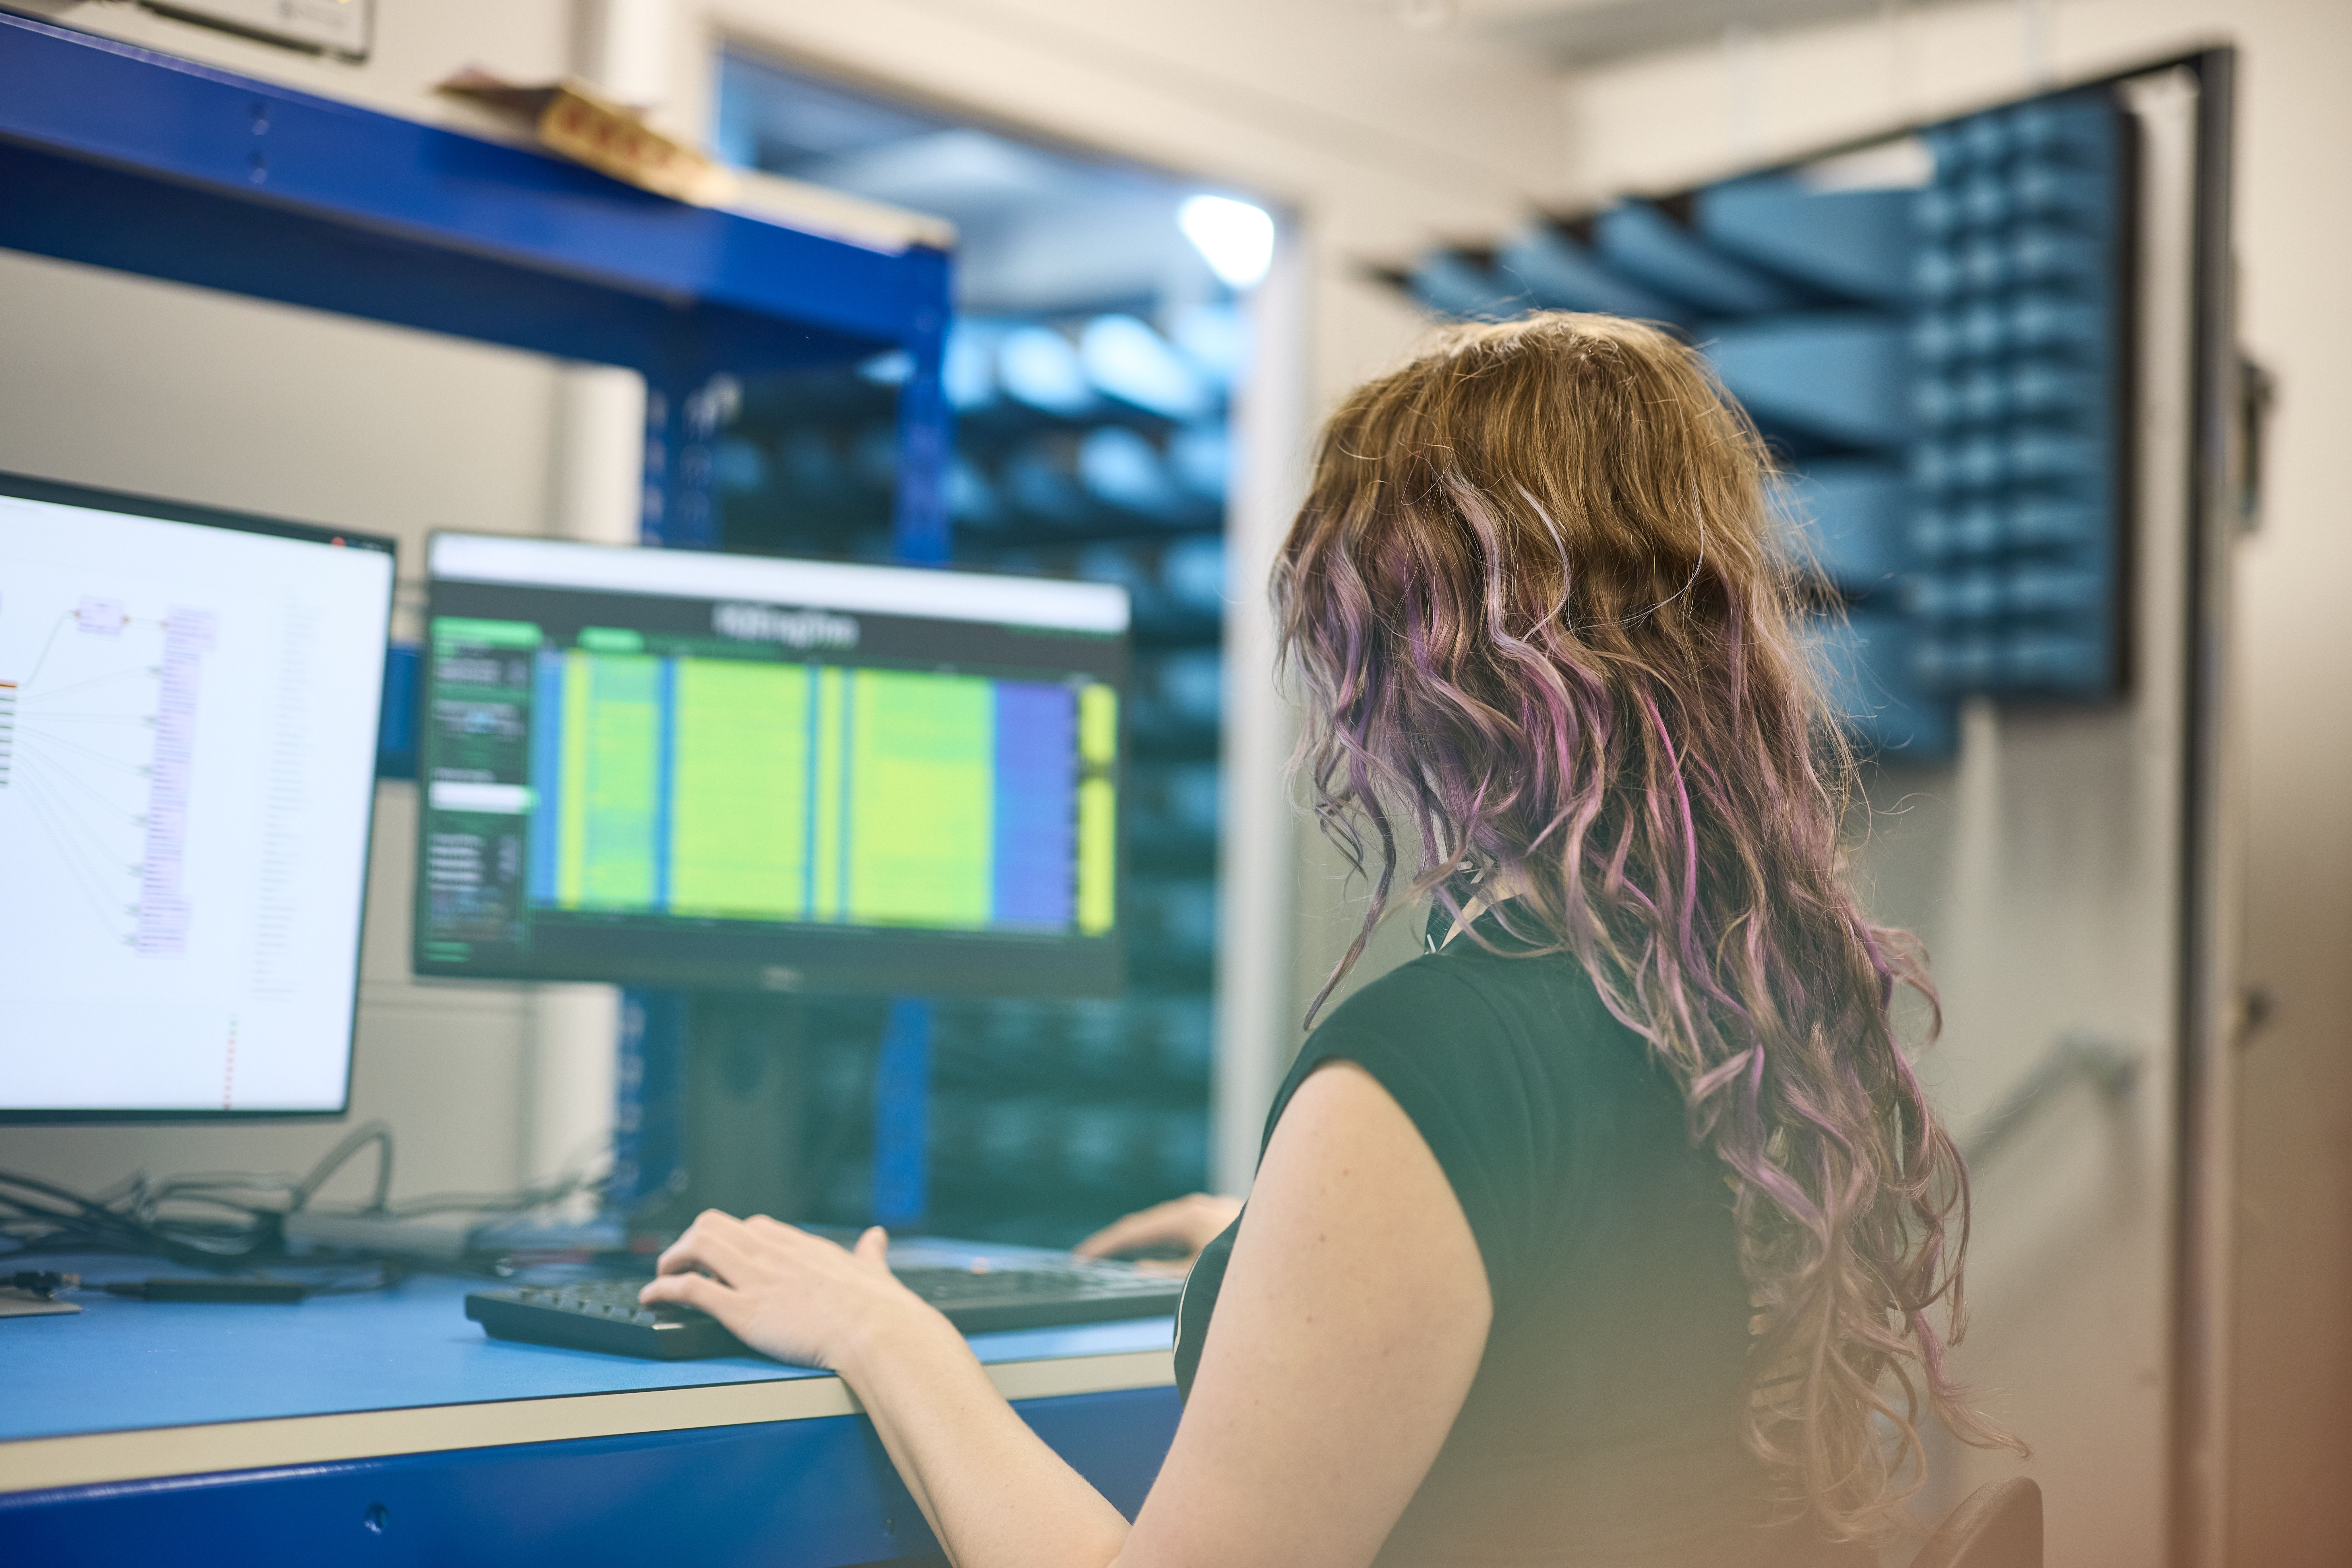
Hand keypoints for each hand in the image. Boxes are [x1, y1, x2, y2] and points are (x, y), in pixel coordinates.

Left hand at [639, 1211, 941, 1370]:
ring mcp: (755, 1279)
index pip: (753, 1226)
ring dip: (672, 1259)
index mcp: (800, 1246)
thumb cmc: (879, 1308)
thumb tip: (876, 1236)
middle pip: (715, 1224)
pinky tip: (652, 1298)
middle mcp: (772, 1254)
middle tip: (684, 1265)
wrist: (876, 1332)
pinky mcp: (743, 1309)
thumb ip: (869, 1253)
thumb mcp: (872, 1269)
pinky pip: (690, 1288)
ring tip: (663, 1277)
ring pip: (697, 1245)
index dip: (733, 1240)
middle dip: (692, 1242)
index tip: (726, 1259)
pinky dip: (664, 1288)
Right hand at [1072, 1192, 1243, 1275]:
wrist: (1294, 1238)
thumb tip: (1138, 1268)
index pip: (1132, 1231)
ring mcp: (1208, 1209)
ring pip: (1163, 1223)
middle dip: (1115, 1241)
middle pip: (1145, 1223)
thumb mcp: (1202, 1271)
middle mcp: (1195, 1207)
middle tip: (1088, 1258)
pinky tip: (1156, 1250)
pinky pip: (1180, 1226)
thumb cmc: (1249, 1260)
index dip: (1104, 1246)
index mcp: (1185, 1217)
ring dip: (1139, 1239)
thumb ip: (1167, 1272)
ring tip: (1113, 1256)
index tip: (1080, 1259)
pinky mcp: (1219, 1217)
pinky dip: (1161, 1238)